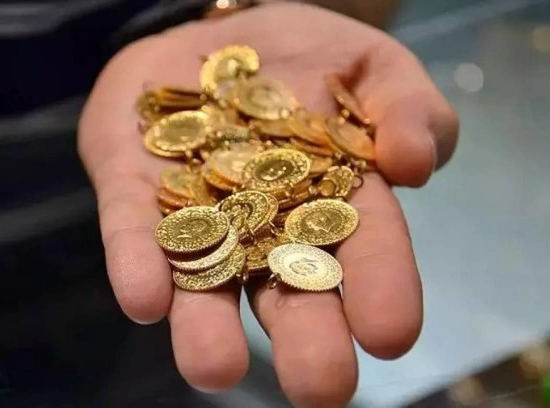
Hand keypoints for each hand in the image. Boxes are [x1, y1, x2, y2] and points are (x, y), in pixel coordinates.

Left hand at [79, 3, 458, 406]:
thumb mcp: (373, 66)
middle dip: (304, 336)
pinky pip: (134, 234)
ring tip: (215, 368)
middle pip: (286, 286)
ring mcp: (198, 213)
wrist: (219, 36)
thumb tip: (415, 163)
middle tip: (321, 388)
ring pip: (205, 279)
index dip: (381, 288)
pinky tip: (145, 301)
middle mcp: (267, 226)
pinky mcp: (135, 195)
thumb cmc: (307, 58)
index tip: (392, 335)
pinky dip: (139, 267)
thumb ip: (409, 107)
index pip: (363, 248)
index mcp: (334, 200)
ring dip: (208, 326)